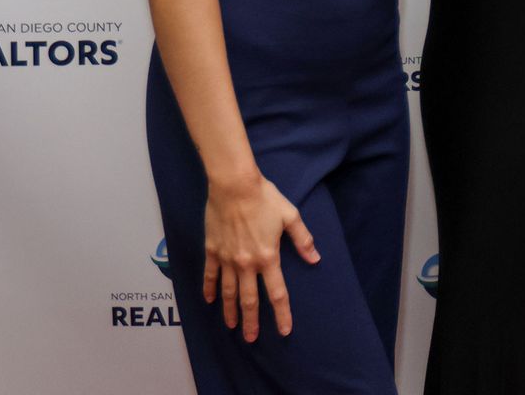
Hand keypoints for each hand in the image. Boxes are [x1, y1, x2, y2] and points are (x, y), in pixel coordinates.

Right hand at [202, 174, 319, 341]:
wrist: (234, 186)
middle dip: (252, 322)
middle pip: (249, 299)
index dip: (282, 313)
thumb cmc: (265, 198)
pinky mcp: (212, 251)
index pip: (277, 293)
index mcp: (268, 257)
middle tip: (251, 339)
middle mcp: (246, 263)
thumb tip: (315, 258)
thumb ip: (303, 240)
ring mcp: (227, 259)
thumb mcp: (291, 216)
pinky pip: (210, 275)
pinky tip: (209, 301)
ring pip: (227, 292)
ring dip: (230, 311)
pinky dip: (209, 290)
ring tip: (232, 327)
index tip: (284, 331)